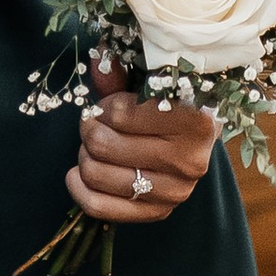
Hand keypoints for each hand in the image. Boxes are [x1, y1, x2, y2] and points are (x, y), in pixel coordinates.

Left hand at [68, 57, 217, 230]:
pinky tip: (76, 174)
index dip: (103, 106)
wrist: (200, 137)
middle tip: (94, 122)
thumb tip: (96, 63)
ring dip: (85, 155)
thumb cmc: (172, 102)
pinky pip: (100, 208)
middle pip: (104, 146)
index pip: (120, 115)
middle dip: (89, 129)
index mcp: (195, 121)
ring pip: (97, 175)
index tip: (108, 104)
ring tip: (94, 144)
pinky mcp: (159, 212)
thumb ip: (122, 73)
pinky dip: (79, 189)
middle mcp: (189, 161)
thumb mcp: (152, 81)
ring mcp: (176, 192)